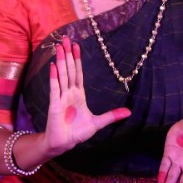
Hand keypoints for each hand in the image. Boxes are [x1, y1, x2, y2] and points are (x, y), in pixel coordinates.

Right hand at [45, 36, 130, 154]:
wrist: (64, 144)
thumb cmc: (77, 133)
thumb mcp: (98, 123)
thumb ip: (111, 116)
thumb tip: (129, 112)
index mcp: (78, 95)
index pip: (78, 73)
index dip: (77, 59)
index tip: (76, 46)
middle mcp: (69, 93)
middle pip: (69, 70)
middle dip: (67, 54)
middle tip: (65, 39)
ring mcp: (61, 97)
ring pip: (61, 76)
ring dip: (60, 61)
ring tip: (58, 47)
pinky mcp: (54, 105)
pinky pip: (54, 88)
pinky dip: (53, 77)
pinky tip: (53, 66)